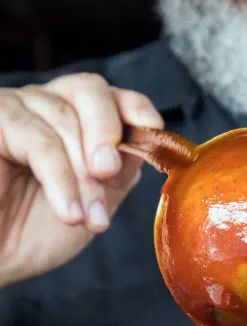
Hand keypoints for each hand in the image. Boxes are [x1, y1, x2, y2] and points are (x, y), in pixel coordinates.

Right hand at [0, 73, 163, 287]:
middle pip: (87, 89)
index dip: (133, 104)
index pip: (107, 93)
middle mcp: (39, 107)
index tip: (152, 129)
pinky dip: (60, 179)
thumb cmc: (30, 235)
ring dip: (83, 175)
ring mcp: (12, 112)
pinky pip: (36, 140)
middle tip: (108, 174)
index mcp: (69, 120)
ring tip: (88, 219)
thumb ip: (119, 173)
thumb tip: (147, 146)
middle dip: (107, 133)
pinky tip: (69, 213)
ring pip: (63, 119)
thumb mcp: (92, 204)